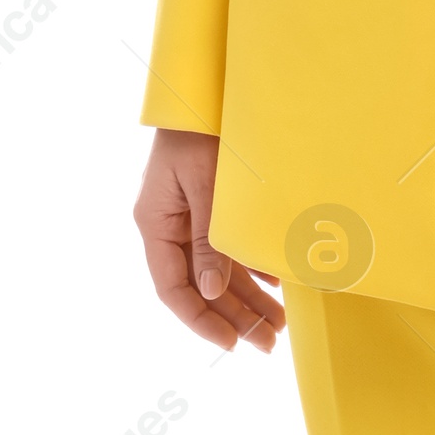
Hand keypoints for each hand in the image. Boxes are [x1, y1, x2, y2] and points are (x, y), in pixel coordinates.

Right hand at [134, 129, 285, 352]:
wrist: (206, 90)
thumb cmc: (199, 131)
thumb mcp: (204, 185)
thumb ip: (208, 238)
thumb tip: (210, 291)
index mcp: (155, 224)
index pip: (173, 288)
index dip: (200, 320)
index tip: (229, 344)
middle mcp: (171, 227)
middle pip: (201, 286)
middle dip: (234, 317)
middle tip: (269, 343)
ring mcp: (191, 218)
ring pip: (219, 272)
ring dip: (248, 298)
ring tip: (279, 324)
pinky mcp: (212, 207)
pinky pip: (231, 249)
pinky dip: (253, 268)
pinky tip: (278, 284)